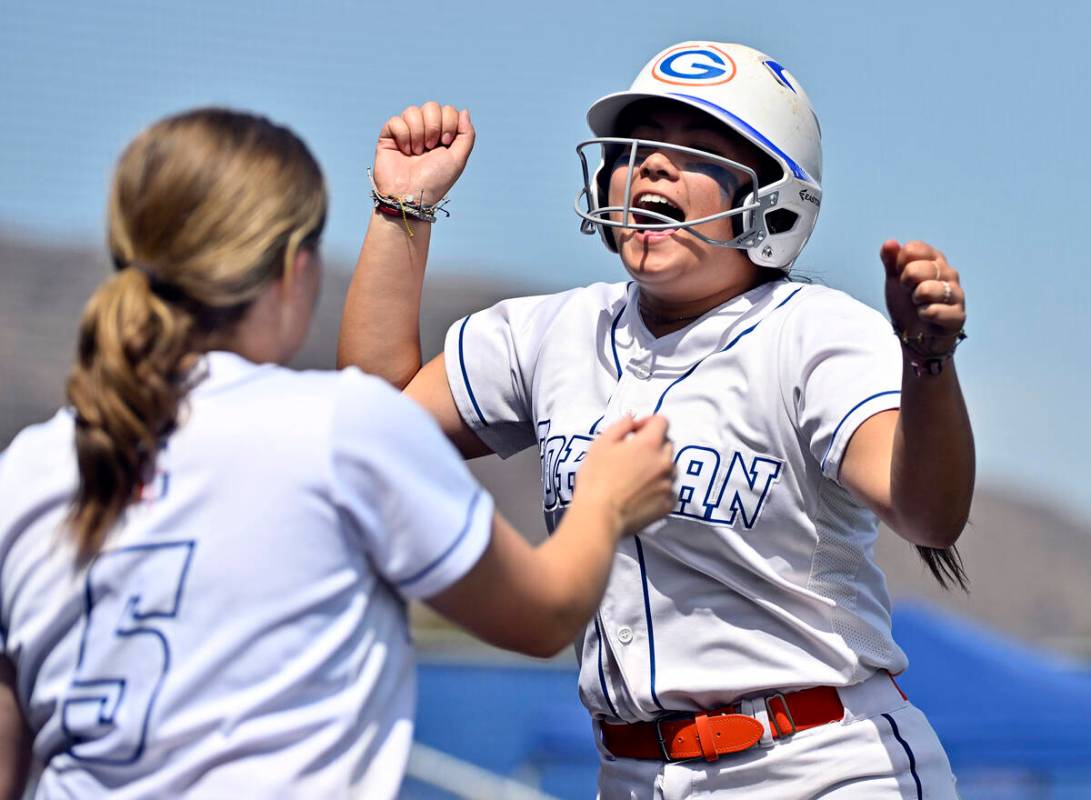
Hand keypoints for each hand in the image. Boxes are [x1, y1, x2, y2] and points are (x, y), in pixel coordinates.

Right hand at [373, 102, 474, 203]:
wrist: (411, 195)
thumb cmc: (435, 181)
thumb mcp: (458, 159)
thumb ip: (467, 134)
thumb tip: (464, 111)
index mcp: (442, 135)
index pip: (448, 110)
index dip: (448, 122)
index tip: (445, 142)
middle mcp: (424, 131)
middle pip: (431, 106)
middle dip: (433, 126)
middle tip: (430, 147)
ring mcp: (406, 132)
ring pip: (412, 111)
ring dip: (417, 133)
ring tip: (416, 153)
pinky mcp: (389, 136)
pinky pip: (396, 121)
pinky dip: (403, 136)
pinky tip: (404, 151)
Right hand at [573, 415, 675, 536]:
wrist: (599, 516)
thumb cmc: (596, 478)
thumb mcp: (601, 443)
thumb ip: (621, 425)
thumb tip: (633, 418)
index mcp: (649, 444)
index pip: (662, 421)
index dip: (648, 422)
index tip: (635, 431)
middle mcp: (664, 462)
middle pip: (667, 444)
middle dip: (653, 445)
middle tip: (632, 455)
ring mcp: (668, 485)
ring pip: (670, 468)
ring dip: (658, 467)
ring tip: (637, 477)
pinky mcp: (667, 505)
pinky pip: (670, 491)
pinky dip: (660, 489)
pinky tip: (643, 493)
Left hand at [880, 240, 965, 353]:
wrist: (914, 336)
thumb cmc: (907, 304)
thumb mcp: (895, 280)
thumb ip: (891, 260)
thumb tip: (890, 243)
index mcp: (935, 260)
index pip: (913, 249)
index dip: (899, 264)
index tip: (901, 275)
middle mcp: (949, 273)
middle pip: (916, 269)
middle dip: (905, 283)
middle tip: (910, 293)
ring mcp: (956, 294)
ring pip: (926, 290)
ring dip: (915, 300)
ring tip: (920, 305)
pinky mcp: (958, 316)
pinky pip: (934, 311)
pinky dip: (923, 315)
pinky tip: (926, 318)